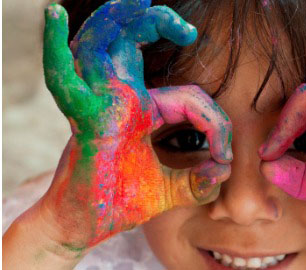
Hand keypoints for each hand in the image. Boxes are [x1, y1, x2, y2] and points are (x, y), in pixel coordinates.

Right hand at [41, 0, 231, 250]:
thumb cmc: (122, 203)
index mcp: (142, 109)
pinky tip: (54, 14)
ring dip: (119, 18)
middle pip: (132, 42)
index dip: (216, 125)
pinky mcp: (85, 118)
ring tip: (140, 0)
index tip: (224, 158)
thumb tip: (225, 171)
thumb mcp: (170, 191)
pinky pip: (66, 76)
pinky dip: (55, 48)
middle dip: (155, 22)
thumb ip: (199, 181)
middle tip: (186, 29)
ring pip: (104, 42)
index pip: (189, 97)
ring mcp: (99, 101)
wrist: (86, 224)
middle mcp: (118, 96)